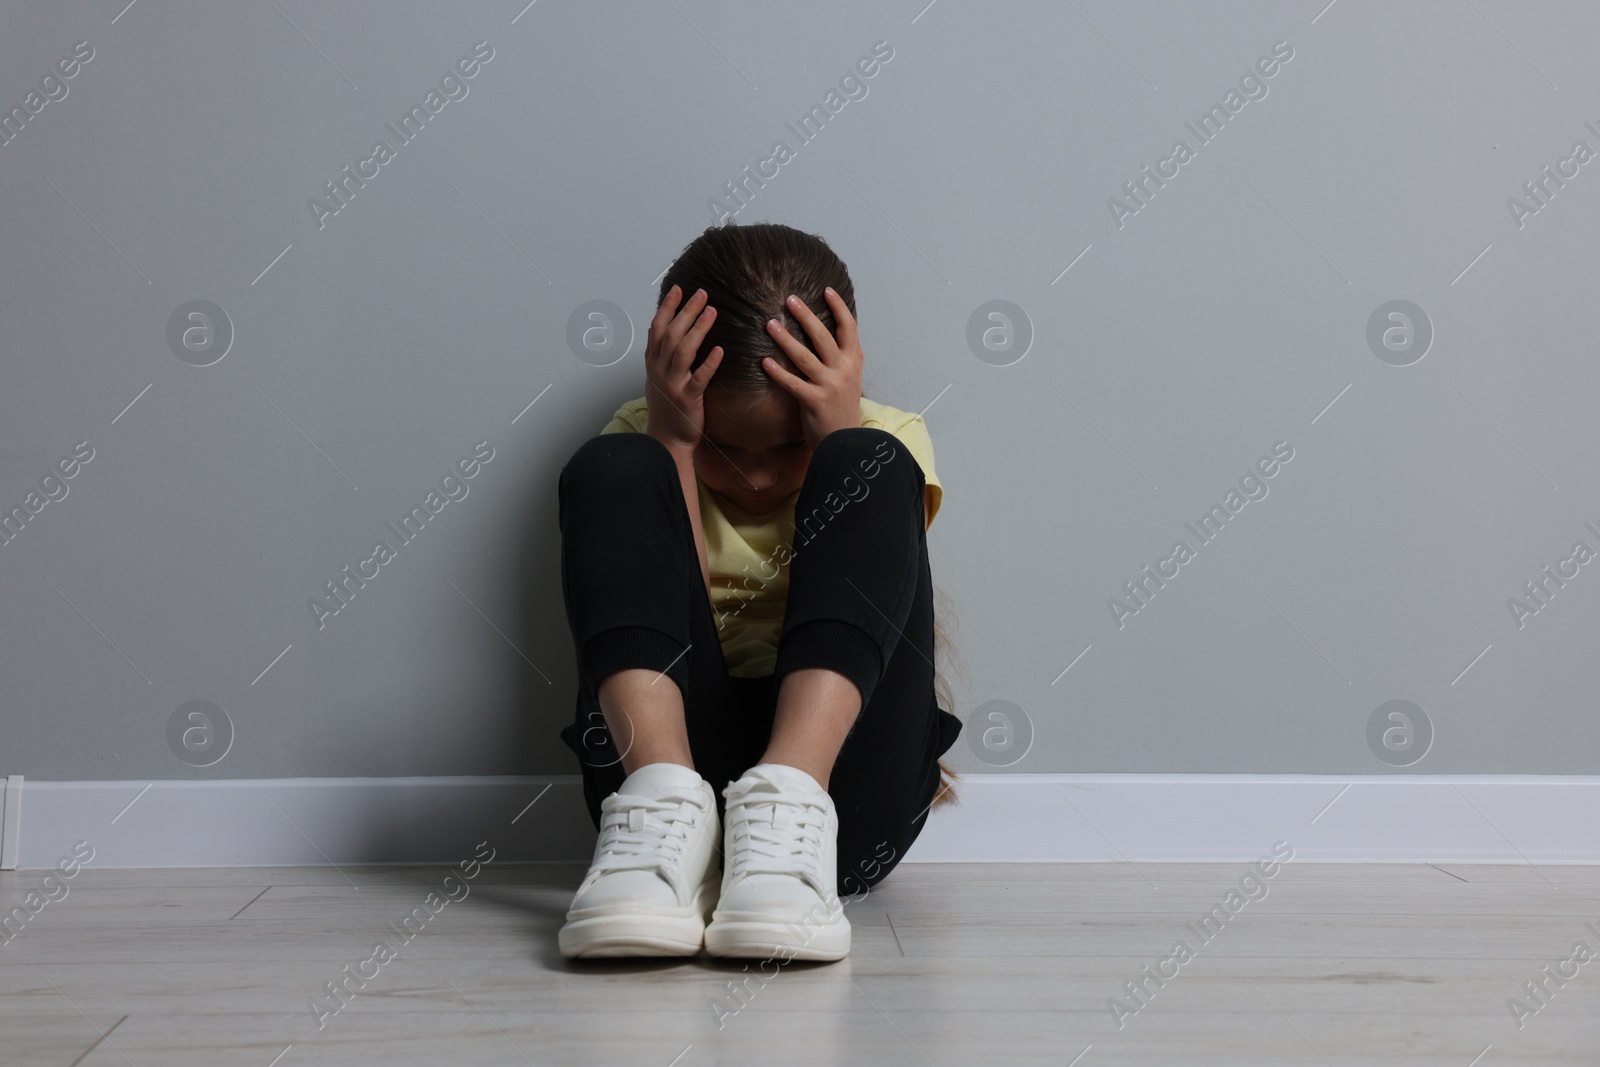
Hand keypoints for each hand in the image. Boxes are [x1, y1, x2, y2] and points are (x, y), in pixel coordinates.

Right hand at [644, 285, 723, 453]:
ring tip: (711, 312)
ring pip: (682, 351)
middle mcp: (660, 371)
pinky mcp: (688, 399)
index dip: (667, 308)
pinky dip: (708, 364)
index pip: (657, 329)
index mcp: (653, 364)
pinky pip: (699, 378)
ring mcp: (673, 384)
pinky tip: (720, 350)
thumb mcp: (655, 378)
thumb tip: (662, 331)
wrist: (667, 439)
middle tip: (702, 294)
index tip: (678, 289)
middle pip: (671, 334)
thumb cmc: (666, 409)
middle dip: (686, 311)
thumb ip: (659, 355)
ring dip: (697, 329)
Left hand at [760, 287, 861, 449]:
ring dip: (786, 339)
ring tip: (770, 324)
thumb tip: (837, 332)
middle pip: (823, 337)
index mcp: (852, 361)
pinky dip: (778, 372)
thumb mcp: (851, 378)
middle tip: (790, 299)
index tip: (826, 290)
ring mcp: (830, 386)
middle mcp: (843, 370)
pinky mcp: (815, 401)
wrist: (844, 442)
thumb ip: (845, 356)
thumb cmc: (842, 407)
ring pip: (805, 357)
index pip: (849, 328)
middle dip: (806, 316)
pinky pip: (793, 383)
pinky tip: (764, 362)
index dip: (839, 307)